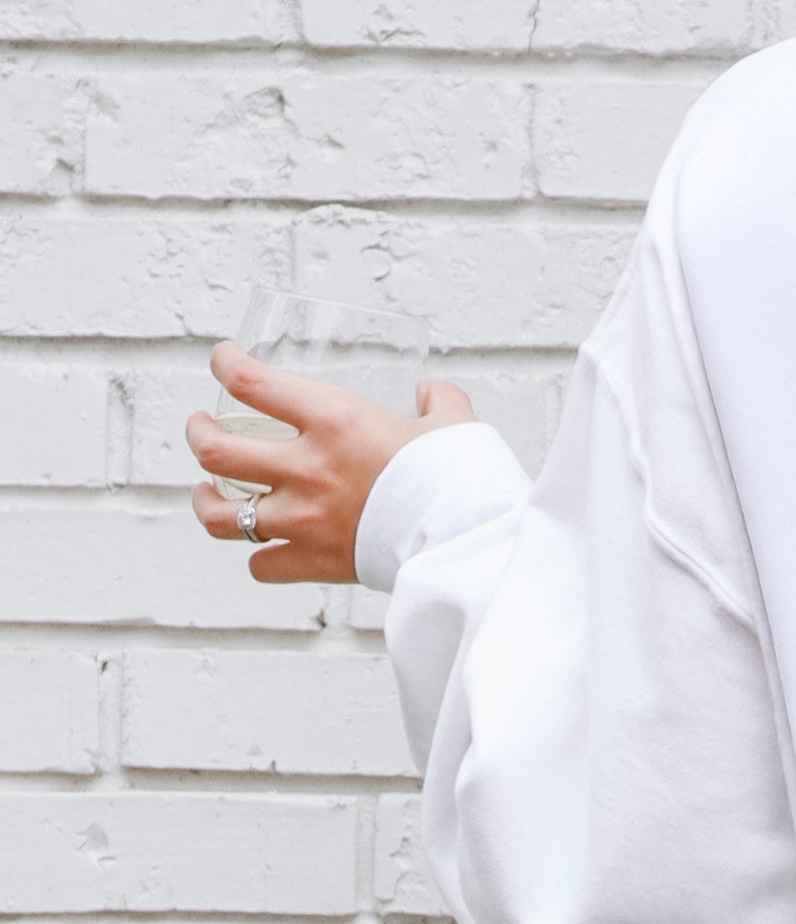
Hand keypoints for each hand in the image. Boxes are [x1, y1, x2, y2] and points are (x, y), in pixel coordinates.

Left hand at [189, 342, 476, 585]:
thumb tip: (430, 395)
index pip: (252, 382)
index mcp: (336, 420)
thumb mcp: (454, 422)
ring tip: (206, 492)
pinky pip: (262, 565)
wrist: (468, 539)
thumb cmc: (461, 478)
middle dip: (198, 434)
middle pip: (215, 449)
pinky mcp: (315, 561)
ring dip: (205, 500)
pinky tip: (265, 549)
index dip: (226, 364)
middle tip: (203, 428)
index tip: (223, 359)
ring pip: (219, 514)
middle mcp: (307, 467)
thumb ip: (438, 402)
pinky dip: (260, 557)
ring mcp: (304, 518)